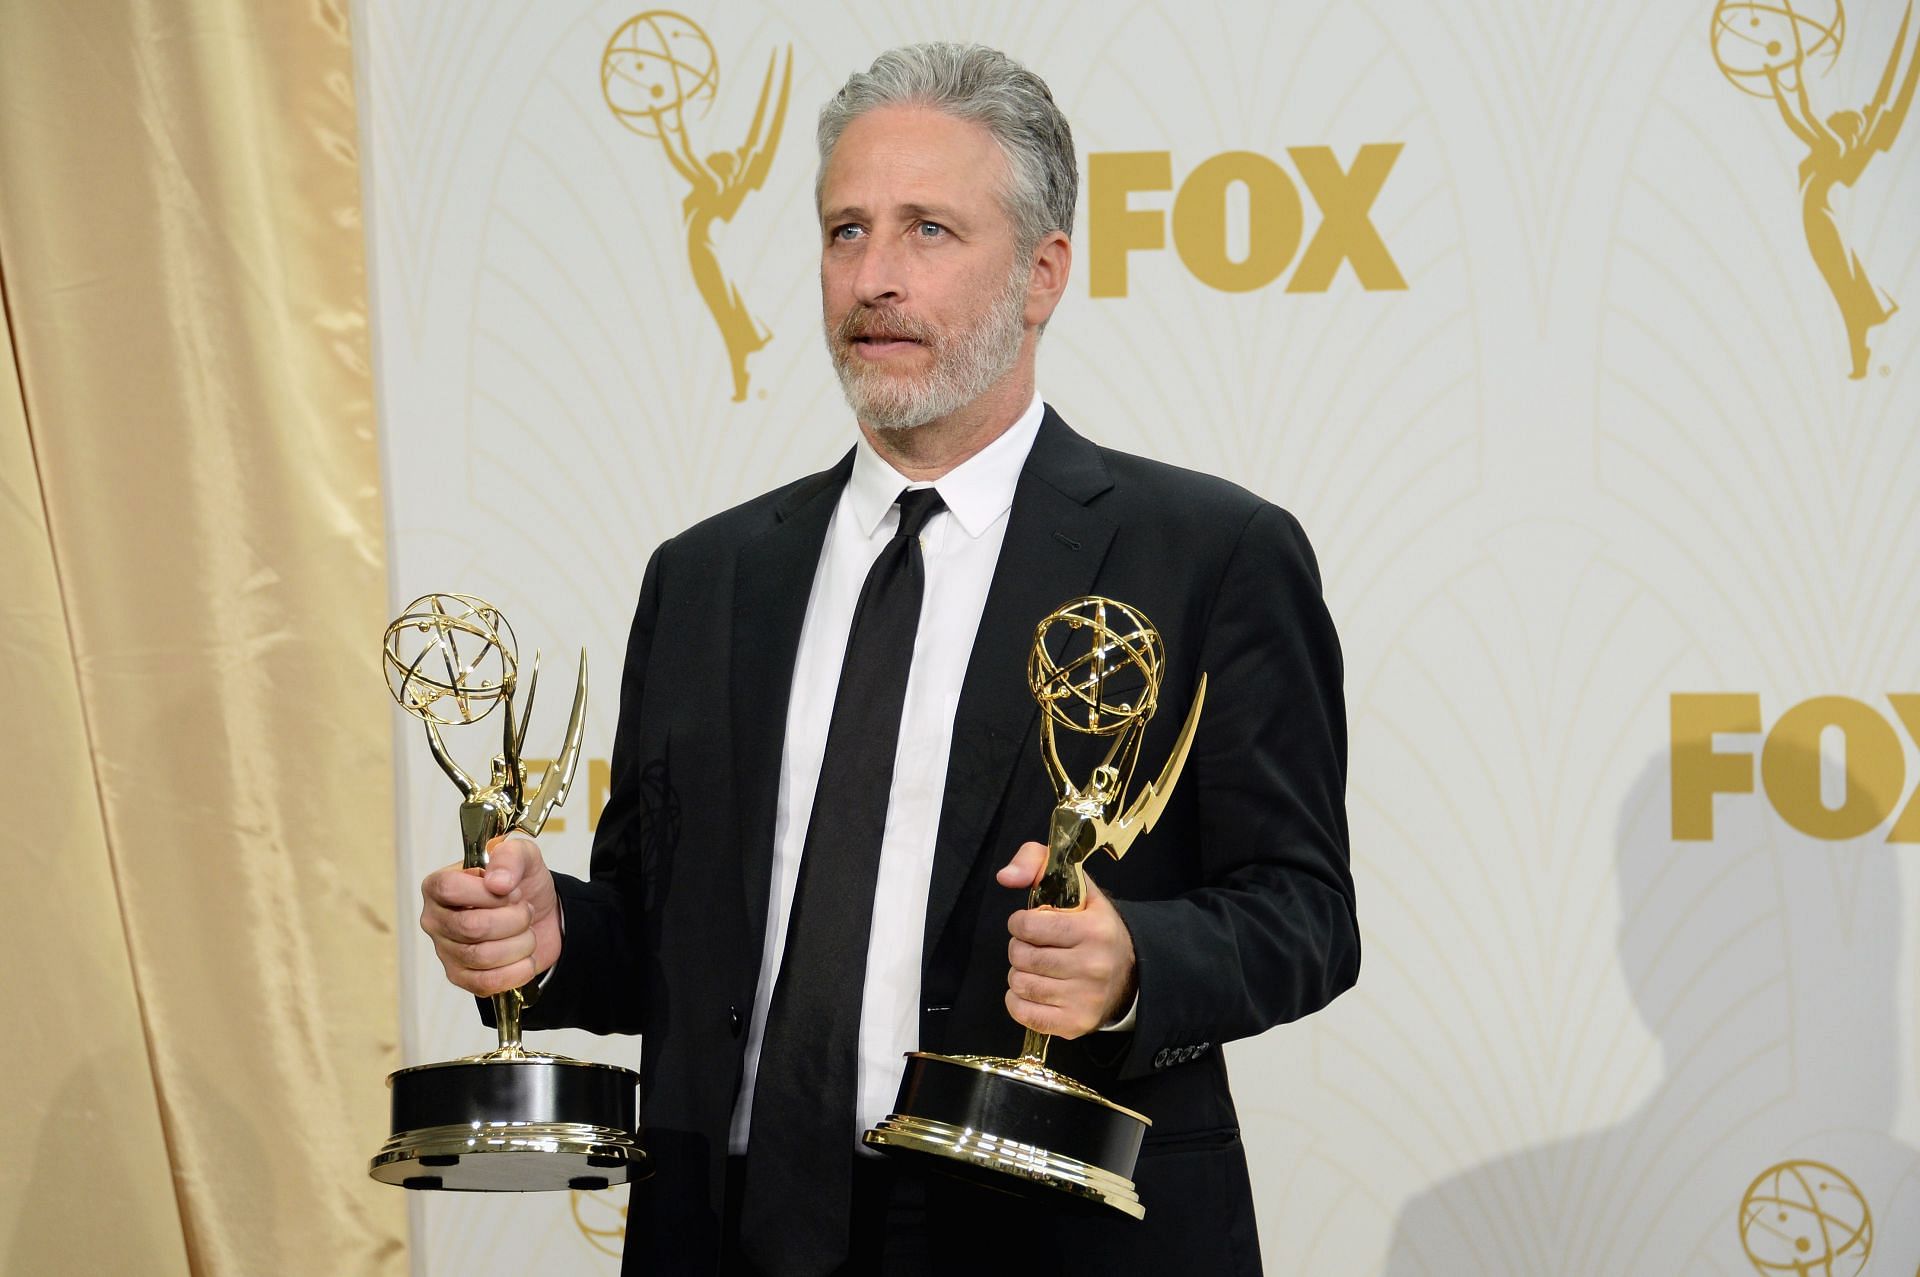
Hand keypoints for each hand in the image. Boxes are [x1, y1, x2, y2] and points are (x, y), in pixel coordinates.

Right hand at [419, 834, 561, 996]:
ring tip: (527, 932)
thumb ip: (510, 857)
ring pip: (481, 956)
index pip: (450, 889)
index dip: (488, 893)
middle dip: (514, 919)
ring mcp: (445, 951)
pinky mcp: (460, 977)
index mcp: (439, 885)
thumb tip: (497, 882)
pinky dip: (516, 971)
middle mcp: (435, 919)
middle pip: (471, 927)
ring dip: (520, 944)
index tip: (511, 890)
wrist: (541, 916)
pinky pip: (485, 983)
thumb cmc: (521, 884)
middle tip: (526, 911)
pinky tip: (525, 958)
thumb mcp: (523, 856)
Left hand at [996, 841, 1136, 1038]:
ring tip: (1037, 967)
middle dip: (1019, 948)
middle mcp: (1092, 966)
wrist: (1130, 973)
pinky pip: (1023, 1013)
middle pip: (1021, 956)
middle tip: (1035, 947)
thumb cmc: (1093, 925)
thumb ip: (1036, 861)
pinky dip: (1018, 1000)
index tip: (1030, 924)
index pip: (1029, 926)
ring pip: (1019, 984)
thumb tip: (1005, 876)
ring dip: (1019, 974)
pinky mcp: (1075, 1024)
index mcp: (1093, 929)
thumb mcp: (1075, 884)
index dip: (1020, 923)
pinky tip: (1034, 990)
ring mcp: (1084, 999)